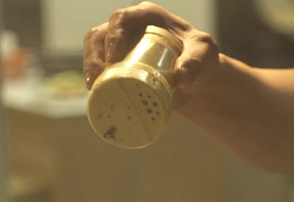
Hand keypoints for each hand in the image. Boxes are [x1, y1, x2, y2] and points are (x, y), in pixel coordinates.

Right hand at [83, 2, 219, 105]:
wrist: (199, 76)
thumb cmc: (202, 57)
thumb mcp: (204, 54)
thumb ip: (196, 62)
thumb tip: (181, 77)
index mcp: (147, 16)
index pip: (121, 19)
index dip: (112, 38)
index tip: (113, 61)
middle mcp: (130, 27)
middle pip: (101, 34)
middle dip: (94, 56)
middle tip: (99, 80)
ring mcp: (121, 44)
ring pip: (95, 49)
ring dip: (89, 67)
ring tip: (94, 89)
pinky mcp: (119, 62)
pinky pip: (100, 66)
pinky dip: (96, 79)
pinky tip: (96, 94)